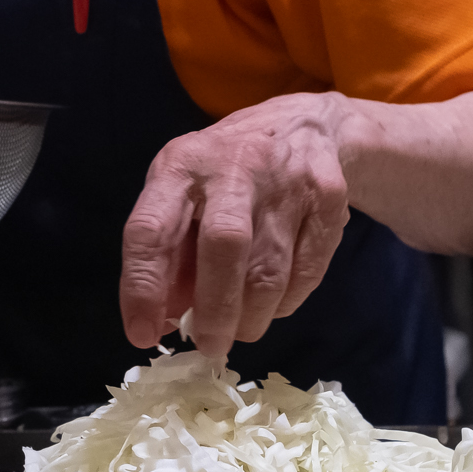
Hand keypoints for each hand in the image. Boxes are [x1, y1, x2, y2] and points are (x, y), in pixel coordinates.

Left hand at [119, 93, 353, 361]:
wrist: (305, 125)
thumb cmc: (228, 174)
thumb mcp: (186, 196)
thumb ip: (171, 254)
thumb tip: (163, 321)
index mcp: (181, 165)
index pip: (150, 229)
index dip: (143, 287)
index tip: (143, 334)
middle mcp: (234, 166)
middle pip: (223, 246)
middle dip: (215, 308)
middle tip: (210, 346)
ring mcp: (287, 179)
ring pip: (270, 269)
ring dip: (252, 315)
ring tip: (243, 328)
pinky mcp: (330, 197)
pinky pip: (307, 270)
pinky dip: (287, 301)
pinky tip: (274, 302)